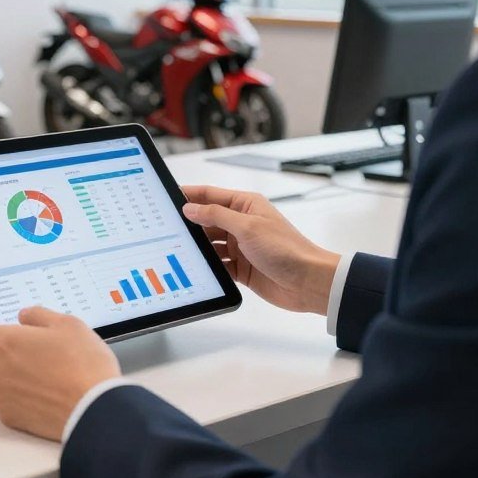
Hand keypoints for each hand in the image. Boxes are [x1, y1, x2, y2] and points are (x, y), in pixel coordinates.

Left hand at [0, 307, 120, 440]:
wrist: (94, 409)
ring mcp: (0, 397)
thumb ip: (39, 316)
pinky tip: (32, 388)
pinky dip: (8, 392)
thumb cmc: (83, 365)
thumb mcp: (67, 324)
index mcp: (3, 342)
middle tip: (1, 343)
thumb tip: (25, 316)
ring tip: (24, 367)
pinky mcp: (10, 418)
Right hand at [182, 185, 339, 314]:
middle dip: (191, 224)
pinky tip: (197, 268)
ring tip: (180, 248)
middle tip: (169, 227)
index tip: (169, 196)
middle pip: (207, 220)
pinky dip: (209, 266)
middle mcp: (242, 223)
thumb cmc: (287, 249)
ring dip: (199, 247)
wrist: (308, 282)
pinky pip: (218, 265)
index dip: (190, 195)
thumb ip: (216, 215)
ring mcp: (241, 246)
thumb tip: (191, 208)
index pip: (211, 195)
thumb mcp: (247, 226)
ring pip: (211, 243)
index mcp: (245, 205)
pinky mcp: (242, 268)